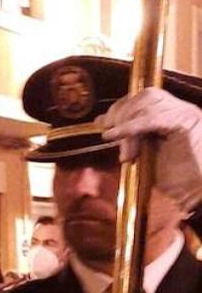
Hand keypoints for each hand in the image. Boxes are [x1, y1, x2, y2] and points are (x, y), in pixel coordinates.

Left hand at [96, 87, 201, 210]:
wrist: (196, 196)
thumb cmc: (174, 178)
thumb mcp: (144, 152)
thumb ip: (126, 135)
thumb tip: (100, 121)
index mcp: (174, 113)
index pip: (143, 96)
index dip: (120, 107)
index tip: (102, 123)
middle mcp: (183, 110)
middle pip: (145, 96)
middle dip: (121, 112)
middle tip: (110, 135)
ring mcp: (187, 115)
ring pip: (148, 104)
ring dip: (127, 123)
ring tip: (125, 150)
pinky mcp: (188, 124)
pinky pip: (152, 118)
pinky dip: (131, 126)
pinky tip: (115, 135)